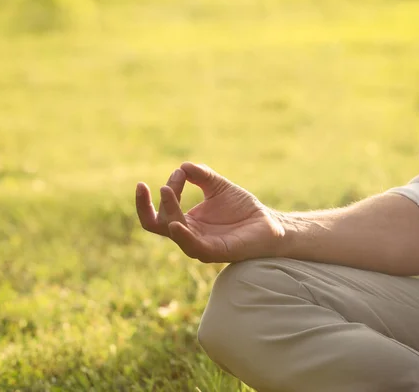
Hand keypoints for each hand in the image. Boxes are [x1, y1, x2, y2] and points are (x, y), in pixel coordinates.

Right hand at [135, 162, 284, 262]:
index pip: (159, 213)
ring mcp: (201, 245)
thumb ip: (201, 176)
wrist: (269, 223)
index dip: (164, 192)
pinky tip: (175, 224)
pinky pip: (194, 247)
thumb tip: (183, 166)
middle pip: (157, 224)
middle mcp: (189, 236)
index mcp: (187, 223)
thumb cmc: (243, 208)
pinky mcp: (217, 251)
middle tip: (163, 185)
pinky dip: (182, 236)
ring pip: (174, 232)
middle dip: (149, 204)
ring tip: (166, 190)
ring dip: (169, 210)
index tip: (180, 173)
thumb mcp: (218, 186)